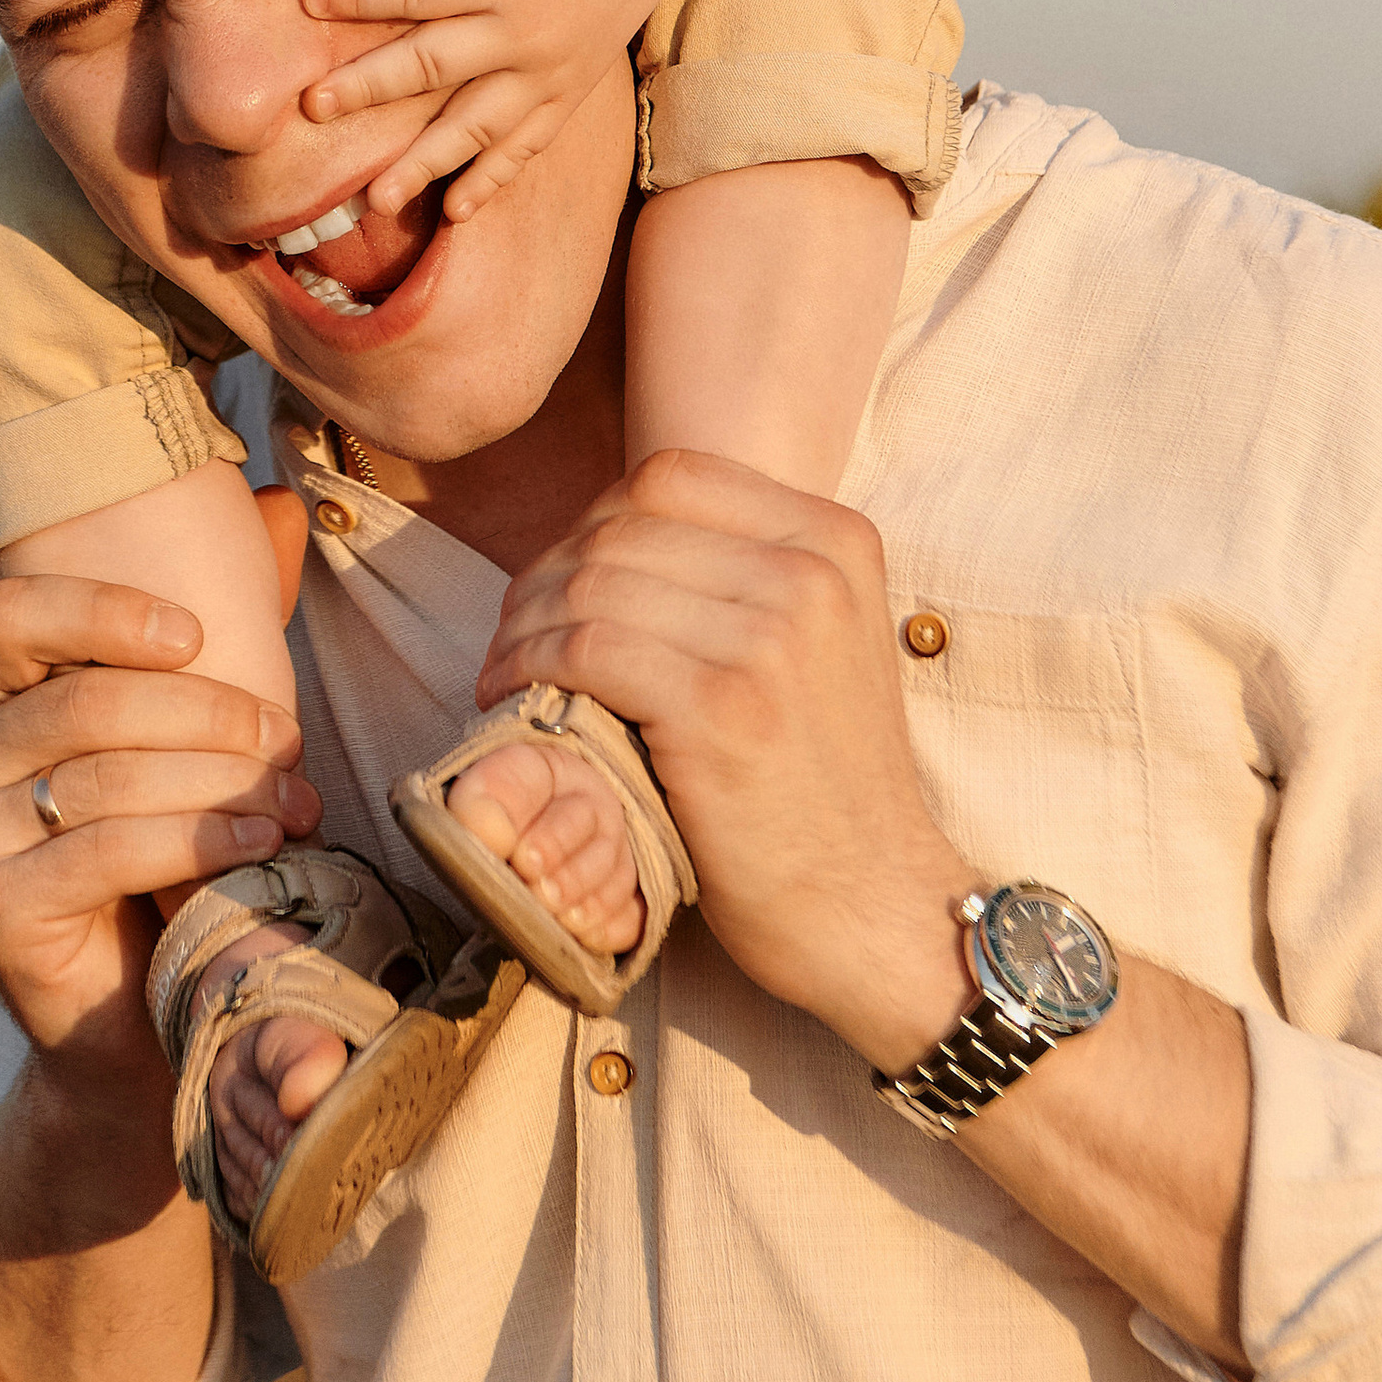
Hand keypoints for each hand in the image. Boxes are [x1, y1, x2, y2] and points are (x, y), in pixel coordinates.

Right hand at [0, 570, 320, 1103]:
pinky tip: (258, 841)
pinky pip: (105, 850)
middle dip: (207, 715)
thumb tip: (285, 505)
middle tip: (287, 740)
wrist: (137, 1004)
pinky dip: (197, 838)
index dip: (101, 609)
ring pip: (104, 775)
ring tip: (294, 798)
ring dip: (218, 780)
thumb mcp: (187, 724)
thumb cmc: (167, 833)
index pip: (12, 613)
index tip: (196, 634)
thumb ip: (219, 621)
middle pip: (84, 700)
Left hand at [297, 0, 671, 219]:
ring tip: (376, 201)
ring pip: (475, 126)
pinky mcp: (562, 95)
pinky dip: (492, 181)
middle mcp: (522, 31)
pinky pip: (524, 147)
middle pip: (433, 66)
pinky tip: (455, 214)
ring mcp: (545, 72)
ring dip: (424, 163)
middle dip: (369, 88)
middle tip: (311, 109)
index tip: (303, 0)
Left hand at [476, 451, 970, 1063]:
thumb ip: (749, 575)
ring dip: (521, 626)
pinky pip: (585, 650)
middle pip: (621, 529)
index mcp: (836, 538)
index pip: (670, 476)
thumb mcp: (821, 644)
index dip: (593, 521)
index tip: (560, 581)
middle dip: (542, 576)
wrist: (878, 906)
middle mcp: (810, 572)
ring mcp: (769, 638)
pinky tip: (514, 699)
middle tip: (511, 635)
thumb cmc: (827, 785)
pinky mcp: (721, 708)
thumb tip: (614, 532)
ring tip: (503, 672)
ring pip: (591, 584)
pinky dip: (529, 667)